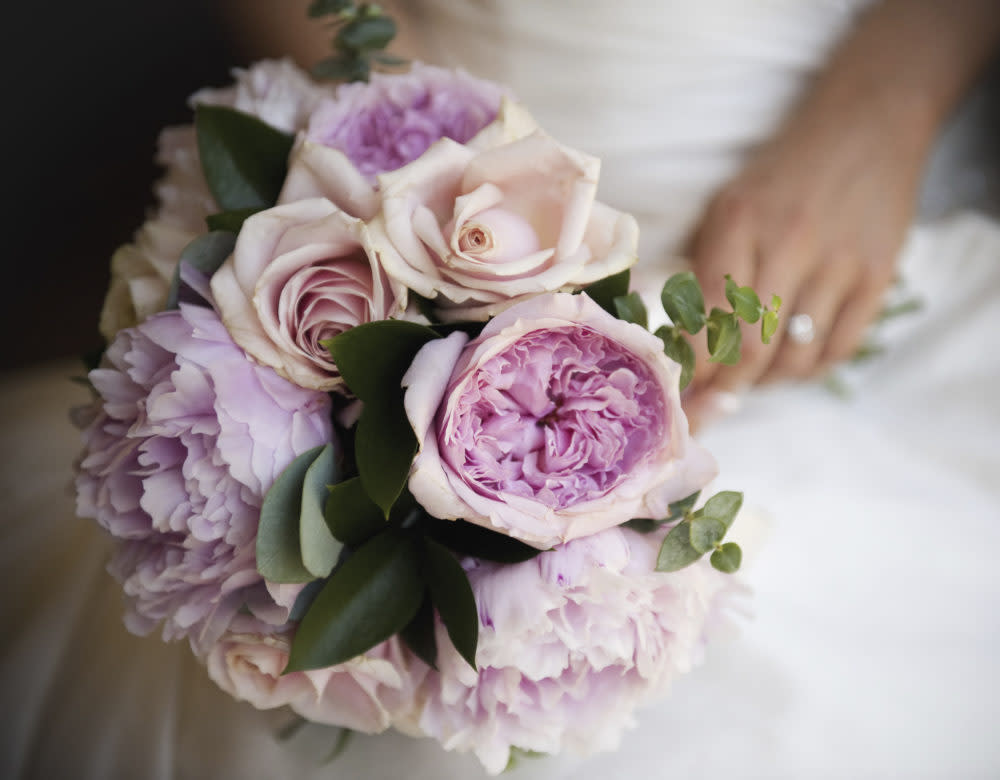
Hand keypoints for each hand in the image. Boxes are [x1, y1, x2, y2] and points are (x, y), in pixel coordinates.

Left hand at [684, 111, 919, 413]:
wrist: (866, 125)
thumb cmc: (780, 175)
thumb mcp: (726, 206)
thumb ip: (702, 268)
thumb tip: (679, 345)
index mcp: (737, 223)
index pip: (704, 319)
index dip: (688, 370)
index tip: (677, 396)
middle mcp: (787, 243)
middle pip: (748, 349)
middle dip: (723, 390)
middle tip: (711, 404)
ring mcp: (837, 262)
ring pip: (793, 357)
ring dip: (766, 383)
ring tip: (752, 380)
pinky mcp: (877, 275)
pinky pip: (839, 348)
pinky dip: (810, 370)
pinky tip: (794, 364)